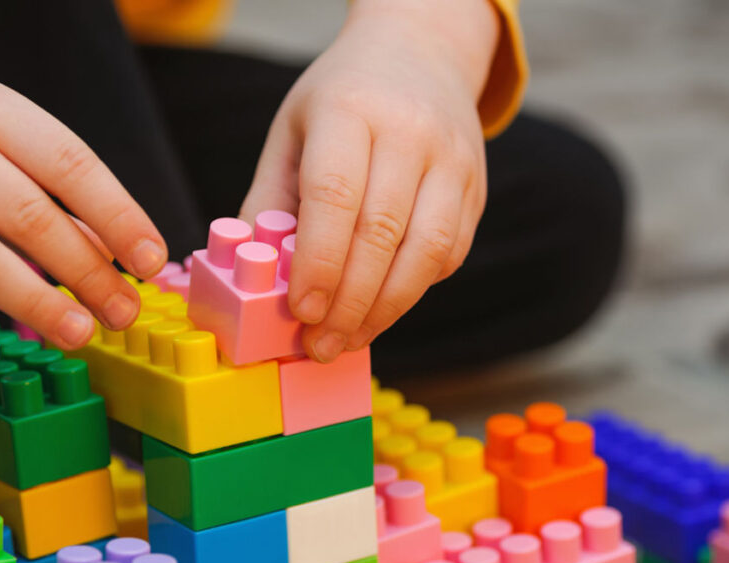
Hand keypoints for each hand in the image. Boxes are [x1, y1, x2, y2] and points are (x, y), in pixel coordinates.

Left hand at [239, 0, 498, 362]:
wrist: (421, 52)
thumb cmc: (342, 99)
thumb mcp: (292, 131)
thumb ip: (270, 199)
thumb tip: (252, 273)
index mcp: (351, 111)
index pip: (336, 196)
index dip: (318, 262)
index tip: (301, 311)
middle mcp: (411, 133)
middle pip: (382, 233)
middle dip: (349, 302)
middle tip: (320, 344)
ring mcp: (453, 160)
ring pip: (426, 251)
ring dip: (386, 309)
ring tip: (349, 338)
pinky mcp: (476, 187)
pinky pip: (449, 252)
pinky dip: (413, 289)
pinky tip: (381, 307)